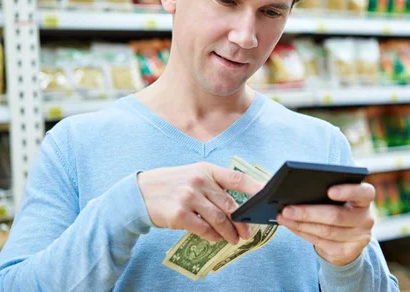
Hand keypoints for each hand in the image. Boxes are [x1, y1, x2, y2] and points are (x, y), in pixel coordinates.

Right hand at [137, 162, 263, 244]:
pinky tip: (216, 239)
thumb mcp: (193, 174)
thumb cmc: (172, 184)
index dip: (255, 187)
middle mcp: (199, 181)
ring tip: (235, 240)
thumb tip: (237, 204)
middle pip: (230, 204)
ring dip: (230, 232)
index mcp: (206, 170)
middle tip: (248, 232)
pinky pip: (203, 229)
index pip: (237, 178)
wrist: (140, 192)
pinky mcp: (179, 214)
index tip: (269, 195)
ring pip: (219, 219)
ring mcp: (189, 197)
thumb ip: (214, 185)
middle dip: (242, 221)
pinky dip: (213, 236)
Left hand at [276, 183, 375, 266]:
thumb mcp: (339, 199)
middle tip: (287, 209)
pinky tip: (290, 225)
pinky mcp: (347, 252)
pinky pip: (320, 242)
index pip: (364, 192)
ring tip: (283, 217)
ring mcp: (359, 237)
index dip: (348, 191)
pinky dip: (302, 232)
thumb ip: (327, 193)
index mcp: (365, 198)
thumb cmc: (338, 208)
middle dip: (308, 212)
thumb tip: (296, 192)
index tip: (330, 191)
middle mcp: (366, 218)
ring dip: (300, 224)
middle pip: (336, 215)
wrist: (347, 239)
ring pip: (326, 231)